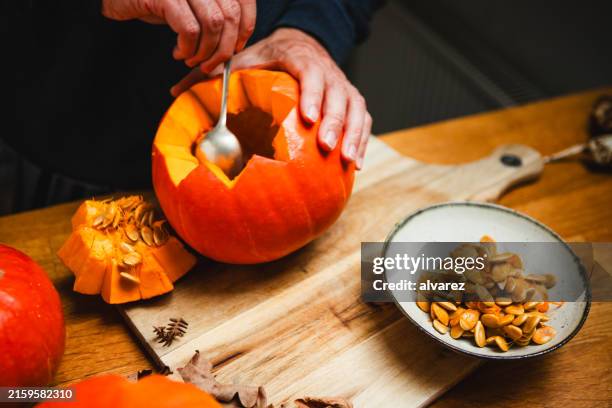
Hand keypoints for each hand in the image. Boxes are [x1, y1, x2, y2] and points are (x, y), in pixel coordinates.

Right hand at [101, 0, 255, 69]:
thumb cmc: (154, 2)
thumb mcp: (190, 5)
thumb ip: (214, 15)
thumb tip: (236, 42)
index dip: (246, 26)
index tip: (236, 46)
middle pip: (230, 15)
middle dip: (224, 47)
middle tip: (211, 63)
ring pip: (212, 24)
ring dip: (205, 51)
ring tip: (192, 59)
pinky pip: (190, 29)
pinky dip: (188, 48)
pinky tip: (179, 52)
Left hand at [172, 28, 371, 168]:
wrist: (302, 47)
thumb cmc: (270, 59)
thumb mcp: (244, 61)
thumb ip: (214, 76)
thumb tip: (175, 93)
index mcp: (301, 59)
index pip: (313, 73)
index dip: (315, 94)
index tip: (309, 117)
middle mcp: (328, 72)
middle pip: (339, 95)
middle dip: (336, 122)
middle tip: (326, 147)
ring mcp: (343, 87)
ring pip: (356, 110)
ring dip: (354, 135)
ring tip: (348, 161)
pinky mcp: (352, 103)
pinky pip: (364, 121)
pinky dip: (363, 141)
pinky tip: (355, 166)